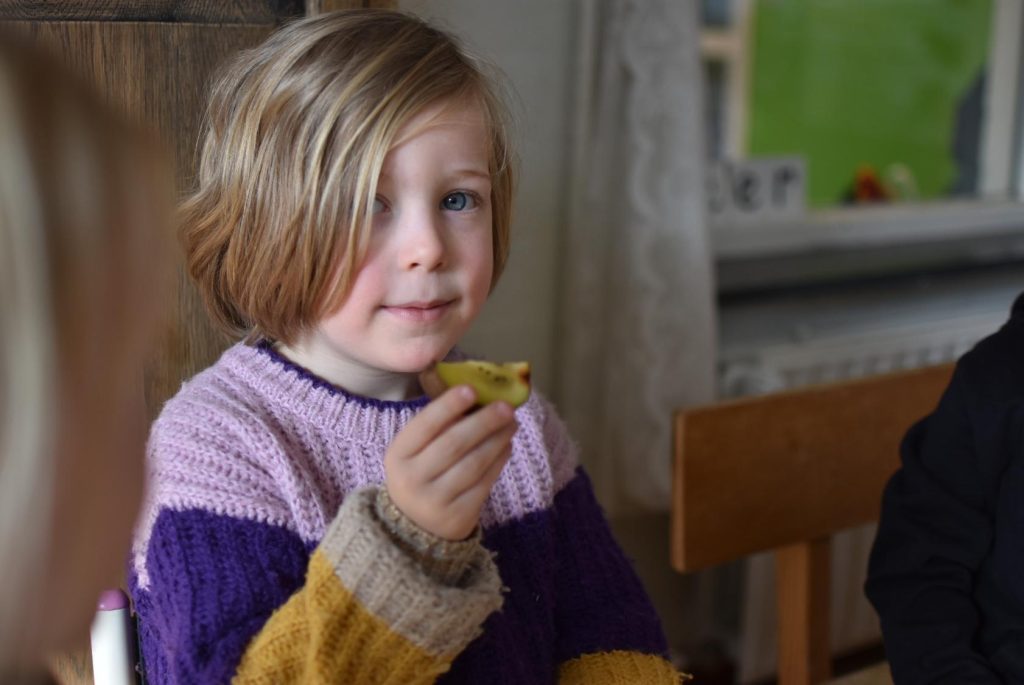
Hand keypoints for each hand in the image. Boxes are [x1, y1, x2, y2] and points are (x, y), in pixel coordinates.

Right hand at [384, 385, 516, 539]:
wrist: (414, 525)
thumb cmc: (420, 473)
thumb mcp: (415, 451)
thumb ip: (439, 426)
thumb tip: (479, 396)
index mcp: (398, 455)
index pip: (424, 425)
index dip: (448, 406)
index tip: (471, 389)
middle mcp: (412, 479)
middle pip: (453, 444)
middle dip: (483, 422)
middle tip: (506, 406)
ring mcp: (435, 501)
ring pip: (473, 464)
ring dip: (496, 440)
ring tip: (511, 423)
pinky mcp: (458, 517)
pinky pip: (484, 483)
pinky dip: (498, 461)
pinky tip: (506, 446)